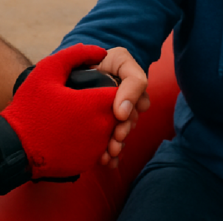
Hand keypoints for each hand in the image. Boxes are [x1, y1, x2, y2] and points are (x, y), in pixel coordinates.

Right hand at [0, 44, 117, 178]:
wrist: (14, 147)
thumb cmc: (30, 107)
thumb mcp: (48, 71)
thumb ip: (77, 55)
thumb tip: (101, 52)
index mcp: (96, 104)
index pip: (121, 91)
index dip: (113, 86)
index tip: (94, 86)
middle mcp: (102, 128)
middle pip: (120, 113)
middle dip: (109, 105)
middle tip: (84, 102)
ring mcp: (96, 148)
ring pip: (111, 131)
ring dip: (102, 124)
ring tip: (77, 118)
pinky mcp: (88, 162)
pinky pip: (99, 148)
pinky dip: (93, 140)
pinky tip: (74, 133)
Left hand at [94, 47, 150, 168]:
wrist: (85, 60)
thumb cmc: (108, 59)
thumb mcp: (124, 61)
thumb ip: (133, 83)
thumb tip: (124, 114)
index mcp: (131, 93)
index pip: (138, 107)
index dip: (130, 116)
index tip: (120, 118)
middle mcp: (124, 105)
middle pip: (127, 125)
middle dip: (121, 136)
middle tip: (114, 144)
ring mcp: (110, 116)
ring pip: (118, 137)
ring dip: (115, 148)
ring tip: (108, 157)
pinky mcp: (97, 125)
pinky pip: (105, 143)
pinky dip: (108, 155)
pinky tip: (106, 163)